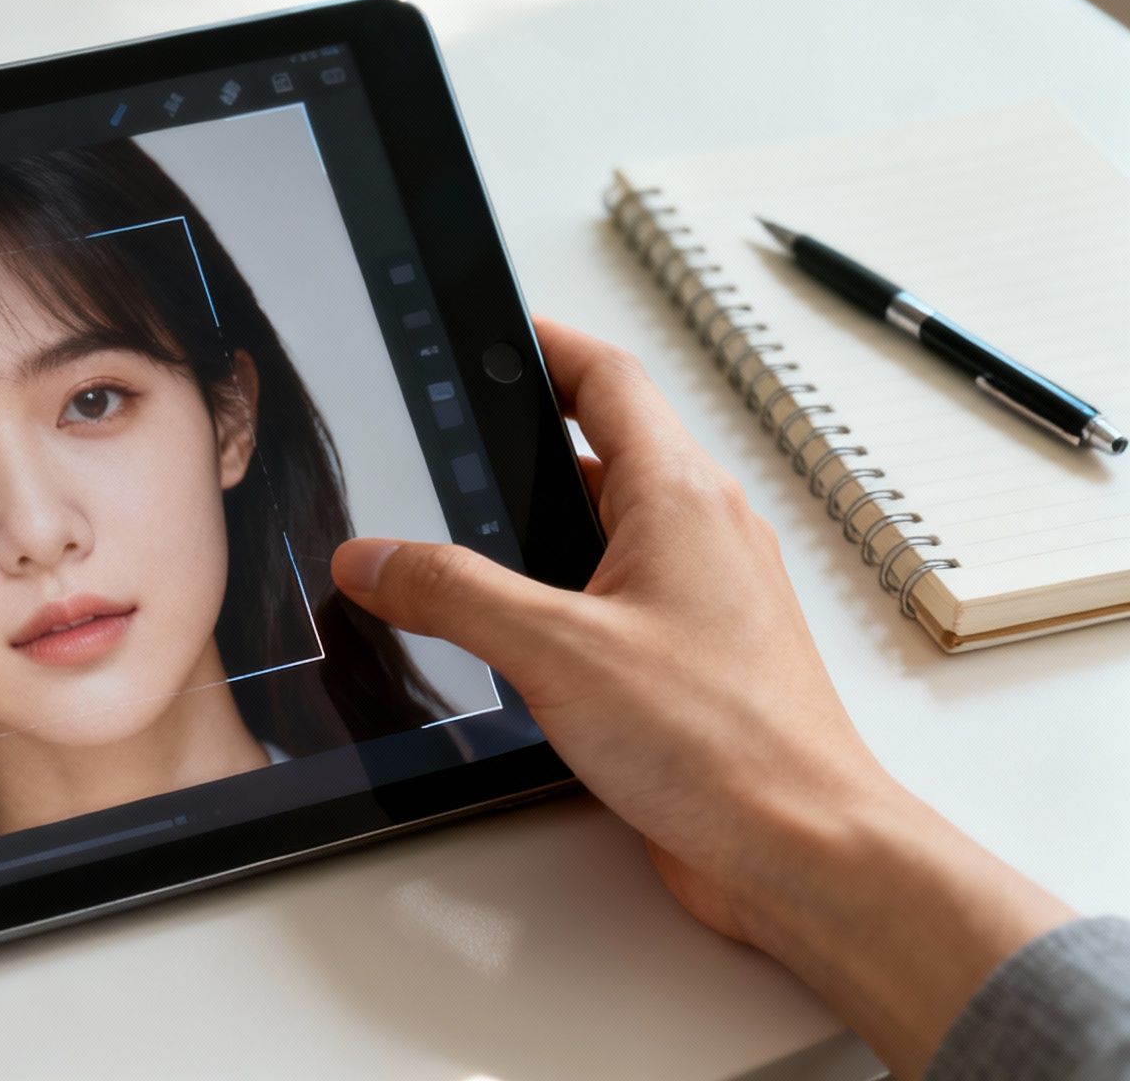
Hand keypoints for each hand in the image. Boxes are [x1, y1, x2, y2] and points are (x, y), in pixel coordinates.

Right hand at [332, 318, 1070, 1077]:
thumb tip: (374, 556)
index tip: (488, 328)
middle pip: (598, 450)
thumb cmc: (727, 746)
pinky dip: (556, 598)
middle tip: (442, 447)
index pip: (605, 377)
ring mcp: (701, 595)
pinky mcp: (690, 657)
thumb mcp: (555, 652)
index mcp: (680, 497)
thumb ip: (452, 592)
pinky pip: (612, 597)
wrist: (803, 849)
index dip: (542, 341)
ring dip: (533, 534)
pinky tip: (511, 639)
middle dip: (514, 448)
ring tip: (456, 550)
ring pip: (602, 529)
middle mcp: (700, 533)